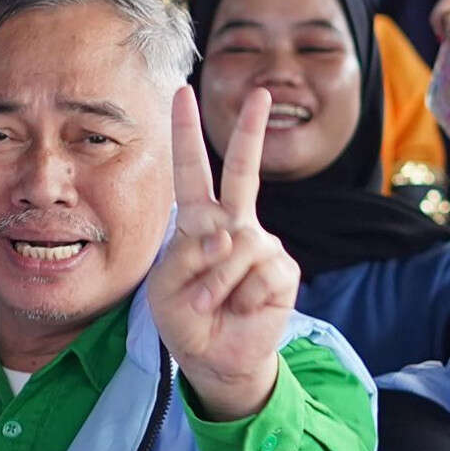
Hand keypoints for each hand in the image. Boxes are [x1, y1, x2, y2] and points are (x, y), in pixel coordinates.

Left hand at [148, 86, 299, 420]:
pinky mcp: (283, 270)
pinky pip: (258, 274)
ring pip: (236, 247)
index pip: (191, 170)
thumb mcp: (166, 286)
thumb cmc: (186, 318)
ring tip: (211, 306)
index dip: (187, 133)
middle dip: (251, 131)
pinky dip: (239, 297)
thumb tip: (231, 237)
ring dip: (215, 284)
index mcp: (198, 221)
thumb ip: (190, 255)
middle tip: (263, 93)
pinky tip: (241, 309)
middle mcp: (233, 225)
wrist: (214, 357)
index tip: (183, 92)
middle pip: (243, 171)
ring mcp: (261, 245)